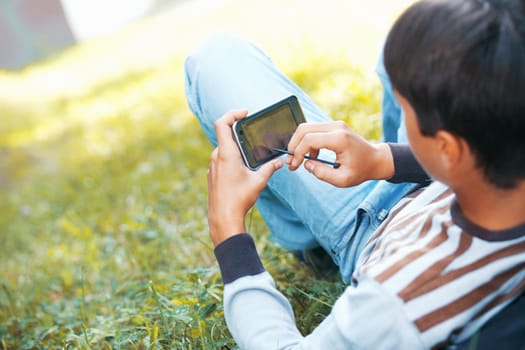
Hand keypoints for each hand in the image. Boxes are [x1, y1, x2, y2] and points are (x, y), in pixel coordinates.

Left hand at [207, 109, 282, 245]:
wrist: (223, 218)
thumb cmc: (239, 199)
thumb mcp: (259, 181)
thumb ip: (270, 168)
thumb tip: (279, 162)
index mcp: (226, 153)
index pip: (223, 123)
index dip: (233, 113)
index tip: (245, 113)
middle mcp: (216, 157)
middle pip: (226, 136)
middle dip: (240, 135)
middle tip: (253, 135)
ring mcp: (212, 166)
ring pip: (224, 150)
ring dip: (237, 149)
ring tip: (250, 157)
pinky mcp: (212, 175)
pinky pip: (221, 161)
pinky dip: (232, 160)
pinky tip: (242, 171)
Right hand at [286, 121, 393, 186]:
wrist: (375, 160)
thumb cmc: (361, 170)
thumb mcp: (343, 179)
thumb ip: (322, 173)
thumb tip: (306, 164)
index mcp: (339, 139)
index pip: (309, 140)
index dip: (297, 153)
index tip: (294, 166)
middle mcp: (336, 127)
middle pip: (304, 129)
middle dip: (293, 145)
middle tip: (291, 162)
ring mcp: (335, 124)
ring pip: (306, 128)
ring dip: (299, 143)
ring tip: (300, 160)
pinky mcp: (334, 126)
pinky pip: (313, 130)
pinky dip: (307, 142)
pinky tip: (312, 156)